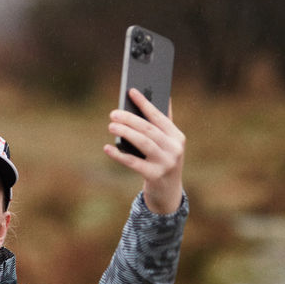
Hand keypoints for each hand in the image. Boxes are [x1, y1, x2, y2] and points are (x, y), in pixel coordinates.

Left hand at [104, 90, 184, 214]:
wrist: (168, 192)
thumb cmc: (163, 161)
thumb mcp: (167, 143)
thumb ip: (163, 123)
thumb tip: (163, 97)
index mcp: (177, 136)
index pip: (159, 116)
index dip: (144, 103)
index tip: (131, 91)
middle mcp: (174, 149)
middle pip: (149, 129)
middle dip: (130, 119)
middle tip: (113, 113)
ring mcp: (166, 163)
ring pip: (143, 143)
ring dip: (125, 133)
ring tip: (111, 126)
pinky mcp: (154, 176)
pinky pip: (133, 163)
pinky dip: (119, 155)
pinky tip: (107, 148)